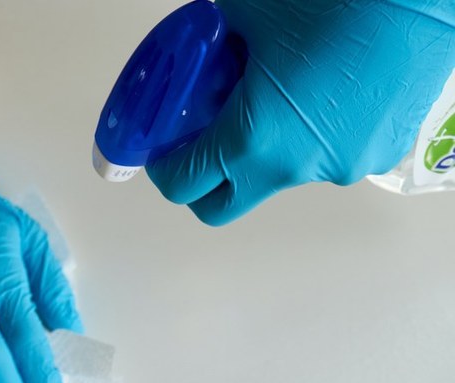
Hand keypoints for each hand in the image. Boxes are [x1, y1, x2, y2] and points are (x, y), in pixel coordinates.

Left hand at [146, 0, 454, 224]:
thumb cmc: (340, 0)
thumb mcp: (247, 10)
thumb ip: (211, 44)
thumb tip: (199, 52)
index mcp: (252, 138)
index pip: (182, 184)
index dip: (163, 169)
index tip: (162, 152)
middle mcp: (292, 168)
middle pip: (221, 206)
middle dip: (203, 183)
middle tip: (201, 144)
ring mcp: (337, 169)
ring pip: (276, 178)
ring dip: (262, 151)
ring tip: (275, 97)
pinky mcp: (375, 158)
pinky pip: (323, 159)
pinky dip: (308, 138)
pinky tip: (321, 95)